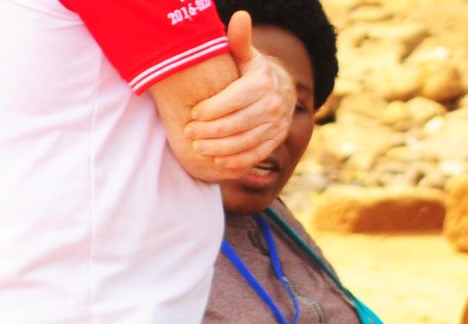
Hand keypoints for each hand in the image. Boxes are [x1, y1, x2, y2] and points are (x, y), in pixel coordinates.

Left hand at [187, 13, 294, 173]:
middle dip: (210, 131)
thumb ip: (238, 41)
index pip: (235, 100)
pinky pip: (256, 155)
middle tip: (188, 134)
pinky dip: (236, 161)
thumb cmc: (250, 73)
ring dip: (219, 148)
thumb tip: (239, 17)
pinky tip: (217, 161)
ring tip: (197, 148)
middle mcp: (274, 103)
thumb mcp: (245, 56)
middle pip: (238, 123)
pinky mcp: (276, 139)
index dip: (211, 110)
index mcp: (263, 81)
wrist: (279, 89)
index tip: (192, 114)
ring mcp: (277, 123)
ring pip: (246, 141)